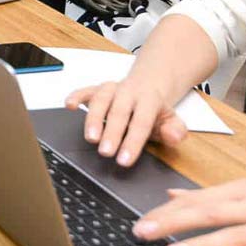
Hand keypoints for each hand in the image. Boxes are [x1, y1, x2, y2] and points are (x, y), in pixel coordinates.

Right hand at [65, 75, 187, 167]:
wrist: (148, 86)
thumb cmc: (155, 110)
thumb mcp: (173, 121)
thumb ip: (176, 131)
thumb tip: (173, 136)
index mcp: (149, 100)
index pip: (141, 122)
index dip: (133, 142)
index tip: (124, 160)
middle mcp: (128, 92)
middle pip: (119, 112)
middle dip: (111, 133)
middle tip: (105, 152)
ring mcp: (112, 89)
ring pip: (100, 100)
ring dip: (93, 119)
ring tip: (90, 137)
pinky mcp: (97, 89)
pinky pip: (86, 90)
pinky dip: (76, 96)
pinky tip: (70, 105)